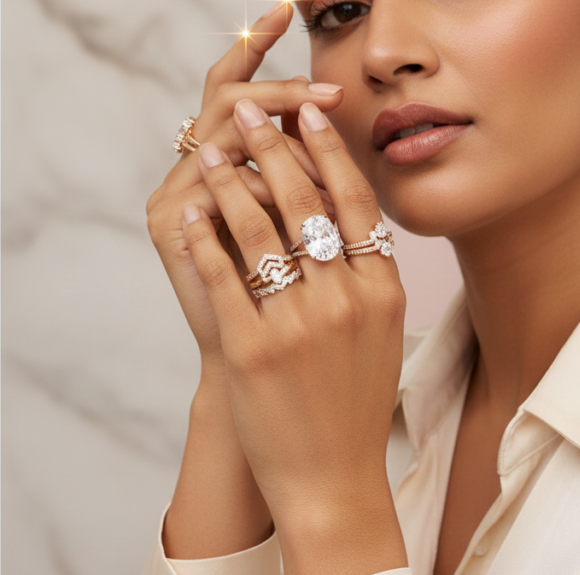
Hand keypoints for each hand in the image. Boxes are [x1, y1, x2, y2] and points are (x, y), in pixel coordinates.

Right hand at [145, 0, 342, 366]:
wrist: (274, 371)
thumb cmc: (304, 294)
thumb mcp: (319, 219)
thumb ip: (318, 170)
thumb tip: (343, 114)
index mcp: (229, 160)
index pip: (234, 85)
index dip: (254, 43)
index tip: (286, 2)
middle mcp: (196, 169)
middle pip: (227, 100)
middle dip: (279, 90)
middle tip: (330, 90)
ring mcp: (178, 194)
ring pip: (222, 135)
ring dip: (275, 132)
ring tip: (320, 119)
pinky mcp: (169, 226)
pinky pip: (214, 185)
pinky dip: (254, 179)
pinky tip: (288, 179)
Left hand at [181, 99, 407, 573]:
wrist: (334, 475)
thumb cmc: (357, 397)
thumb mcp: (382, 327)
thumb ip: (371, 268)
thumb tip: (347, 205)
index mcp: (383, 289)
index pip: (354, 200)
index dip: (327, 149)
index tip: (307, 110)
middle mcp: (345, 300)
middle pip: (306, 203)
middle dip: (273, 146)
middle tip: (250, 111)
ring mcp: (299, 325)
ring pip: (260, 231)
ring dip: (230, 182)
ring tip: (209, 151)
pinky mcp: (252, 351)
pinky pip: (224, 279)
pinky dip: (205, 239)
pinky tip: (193, 211)